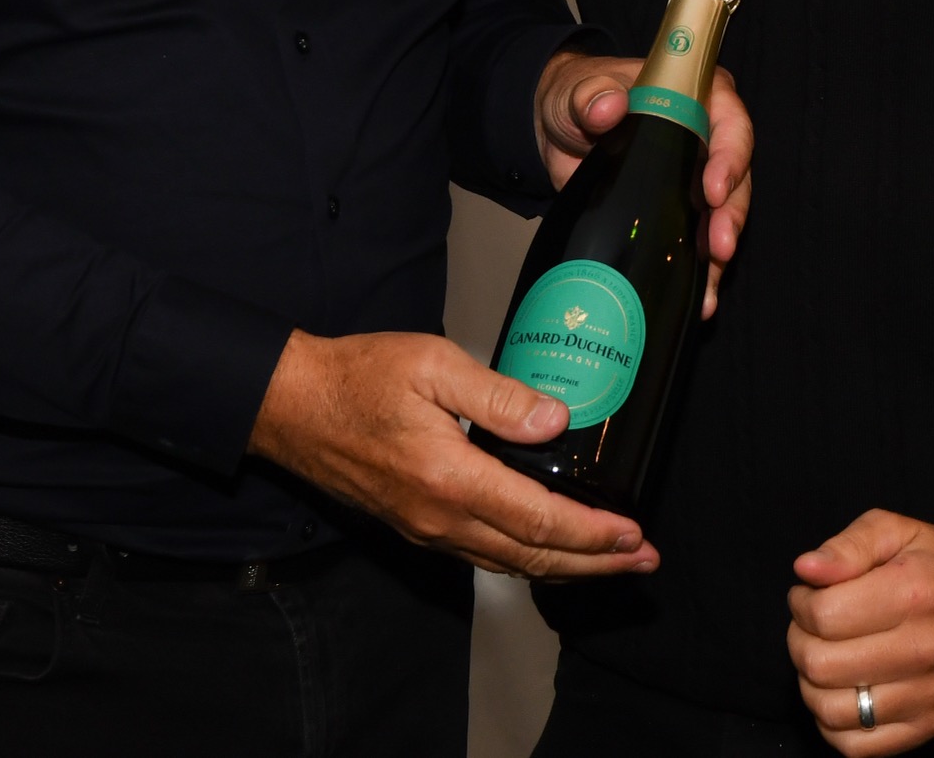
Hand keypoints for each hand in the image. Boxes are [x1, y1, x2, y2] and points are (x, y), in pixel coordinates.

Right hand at [248, 329, 659, 579]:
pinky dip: (525, 560)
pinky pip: (482, 556)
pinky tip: (544, 551)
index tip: (634, 534)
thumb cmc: (357, 378)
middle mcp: (440, 517)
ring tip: (609, 562)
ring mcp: (425, 529)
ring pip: (509, 564)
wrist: (291, 406)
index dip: (594, 534)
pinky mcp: (415, 527)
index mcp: (450, 478)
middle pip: (533, 557)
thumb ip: (498, 395)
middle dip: (595, 564)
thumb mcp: (432, 364)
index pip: (539, 520)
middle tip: (642, 561)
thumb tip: (556, 420)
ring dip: (565, 568)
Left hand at [533, 51, 753, 316]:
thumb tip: (607, 108)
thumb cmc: (576, 97)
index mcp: (696, 98)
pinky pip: (696, 243)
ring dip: (718, 254)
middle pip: (736, 179)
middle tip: (718, 247)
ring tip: (708, 288)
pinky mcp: (674, 213)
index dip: (730, 157)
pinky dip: (698, 272)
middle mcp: (705, 139)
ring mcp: (692, 180)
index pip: (730, 124)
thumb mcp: (577, 90)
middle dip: (730, 216)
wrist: (553, 131)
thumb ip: (590, 95)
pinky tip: (697, 300)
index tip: (714, 190)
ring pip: (721, 218)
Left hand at [785, 510, 933, 752]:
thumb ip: (845, 546)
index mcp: (915, 594)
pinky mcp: (933, 724)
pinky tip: (843, 690)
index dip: (801, 603)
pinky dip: (834, 723)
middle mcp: (928, 649)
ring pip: (831, 711)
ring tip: (826, 656)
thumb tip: (805, 570)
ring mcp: (933, 694)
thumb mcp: (891, 529)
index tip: (809, 595)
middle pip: (821, 666)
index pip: (823, 615)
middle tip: (813, 625)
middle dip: (800, 642)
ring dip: (811, 684)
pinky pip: (858, 746)